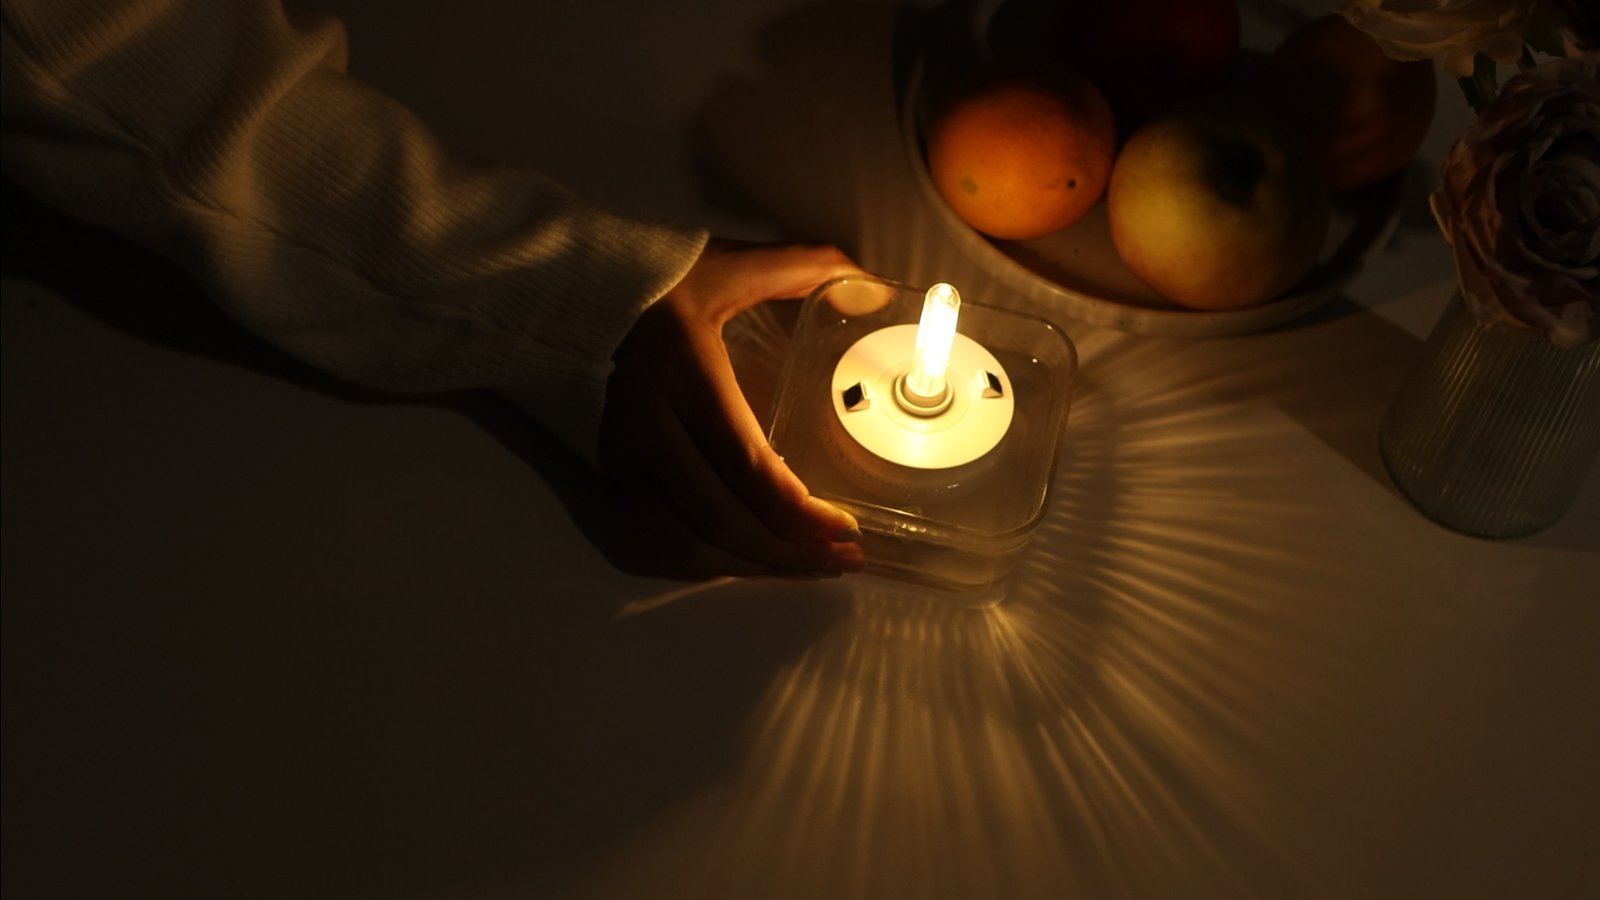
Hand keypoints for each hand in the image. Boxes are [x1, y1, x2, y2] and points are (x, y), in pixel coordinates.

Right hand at [600, 240, 867, 579]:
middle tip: (845, 558)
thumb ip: (801, 267)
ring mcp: (624, 457)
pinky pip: (665, 539)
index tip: (845, 525)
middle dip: (790, 552)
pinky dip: (717, 561)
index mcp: (683, 374)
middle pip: (722, 518)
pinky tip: (758, 559)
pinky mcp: (612, 474)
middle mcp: (648, 426)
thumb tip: (871, 282)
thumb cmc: (651, 279)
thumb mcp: (726, 263)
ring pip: (691, 542)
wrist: (558, 294)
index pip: (745, 465)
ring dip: (757, 566)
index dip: (798, 511)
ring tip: (812, 566)